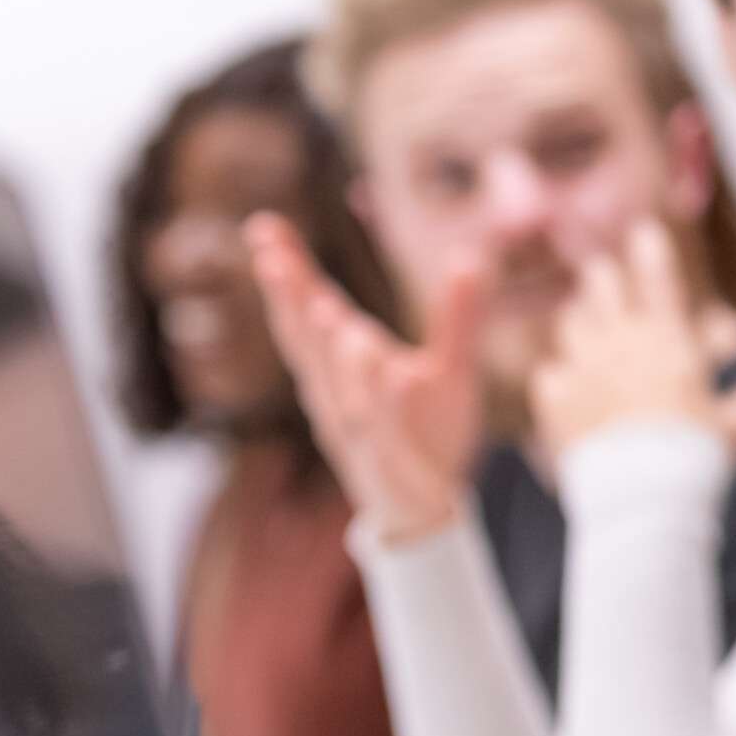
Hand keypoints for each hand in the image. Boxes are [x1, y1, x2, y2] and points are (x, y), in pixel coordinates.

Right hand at [248, 214, 487, 547]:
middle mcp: (338, 393)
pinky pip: (380, 428)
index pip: (308, 310)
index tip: (264, 226)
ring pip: (340, 385)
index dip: (286, 271)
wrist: (428, 509)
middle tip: (273, 258)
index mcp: (344, 365)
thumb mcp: (450, 368)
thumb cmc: (426, 433)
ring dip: (331, 349)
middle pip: (306, 341)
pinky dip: (378, 400)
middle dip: (290, 300)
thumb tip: (471, 258)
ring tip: (326, 307)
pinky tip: (386, 367)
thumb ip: (459, 317)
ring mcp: (358, 429)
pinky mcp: (386, 461)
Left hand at [526, 219, 735, 462]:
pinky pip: (548, 375)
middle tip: (600, 272)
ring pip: (570, 323)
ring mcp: (583, 368)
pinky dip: (556, 379)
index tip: (643, 231)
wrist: (643, 496)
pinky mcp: (554, 400)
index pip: (658, 281)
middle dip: (603, 277)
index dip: (651, 252)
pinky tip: (562, 388)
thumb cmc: (696, 458)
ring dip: (578, 321)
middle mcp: (621, 343)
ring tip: (581, 323)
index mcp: (668, 341)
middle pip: (602, 288)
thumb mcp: (734, 431)